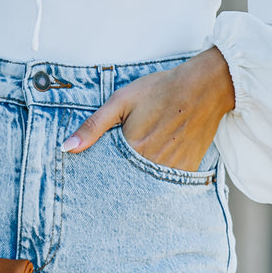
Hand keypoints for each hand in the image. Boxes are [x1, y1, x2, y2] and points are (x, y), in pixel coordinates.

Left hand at [61, 47, 234, 170]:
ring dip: (138, 180)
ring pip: (147, 185)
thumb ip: (93, 126)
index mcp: (132, 148)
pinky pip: (167, 184)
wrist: (205, 87)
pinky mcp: (188, 170)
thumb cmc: (161, 89)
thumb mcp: (121, 101)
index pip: (107, 174)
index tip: (93, 175)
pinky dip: (158, 179)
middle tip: (119, 168)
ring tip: (138, 165)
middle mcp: (152, 163)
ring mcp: (172, 169)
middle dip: (119, 179)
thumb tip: (66, 148)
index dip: (100, 173)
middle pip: (127, 182)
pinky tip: (155, 164)